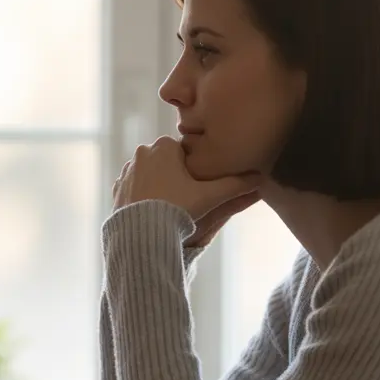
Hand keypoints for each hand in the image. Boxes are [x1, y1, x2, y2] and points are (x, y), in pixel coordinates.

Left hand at [112, 137, 260, 246]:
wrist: (141, 232)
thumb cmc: (177, 208)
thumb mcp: (210, 196)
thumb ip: (236, 185)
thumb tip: (261, 178)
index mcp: (164, 146)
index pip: (184, 151)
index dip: (193, 168)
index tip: (197, 185)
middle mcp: (142, 152)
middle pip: (166, 161)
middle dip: (175, 175)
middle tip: (185, 197)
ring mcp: (126, 170)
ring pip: (150, 174)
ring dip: (159, 185)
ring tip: (169, 206)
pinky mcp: (117, 188)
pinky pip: (134, 187)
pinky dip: (143, 196)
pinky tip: (153, 210)